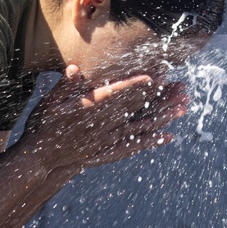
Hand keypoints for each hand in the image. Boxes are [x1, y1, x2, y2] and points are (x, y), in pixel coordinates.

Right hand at [21, 65, 188, 172]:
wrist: (42, 160)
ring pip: (142, 125)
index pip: (120, 93)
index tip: (157, 76)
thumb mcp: (49, 102)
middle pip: (138, 107)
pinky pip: (136, 144)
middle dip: (161, 97)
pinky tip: (169, 136)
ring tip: (184, 107)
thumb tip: (74, 67)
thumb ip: (65, 85)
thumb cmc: (44, 126)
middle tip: (182, 87)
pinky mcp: (110, 149)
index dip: (140, 85)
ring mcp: (109, 138)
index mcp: (91, 108)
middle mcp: (104, 123)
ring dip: (164, 115)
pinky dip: (152, 140)